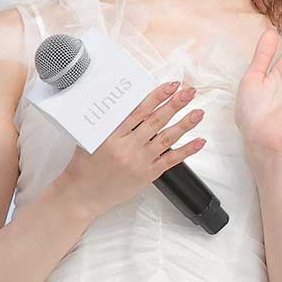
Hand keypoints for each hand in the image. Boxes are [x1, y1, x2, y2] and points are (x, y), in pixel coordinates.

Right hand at [61, 82, 205, 219]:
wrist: (82, 195)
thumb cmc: (84, 167)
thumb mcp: (91, 139)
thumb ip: (109, 123)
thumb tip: (125, 103)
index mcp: (111, 136)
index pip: (138, 111)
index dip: (157, 97)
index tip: (170, 86)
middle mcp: (127, 147)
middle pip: (156, 122)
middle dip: (175, 105)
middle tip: (189, 92)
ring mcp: (139, 162)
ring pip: (167, 139)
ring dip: (185, 124)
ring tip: (198, 112)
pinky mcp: (147, 175)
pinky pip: (171, 160)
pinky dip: (187, 151)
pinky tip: (199, 141)